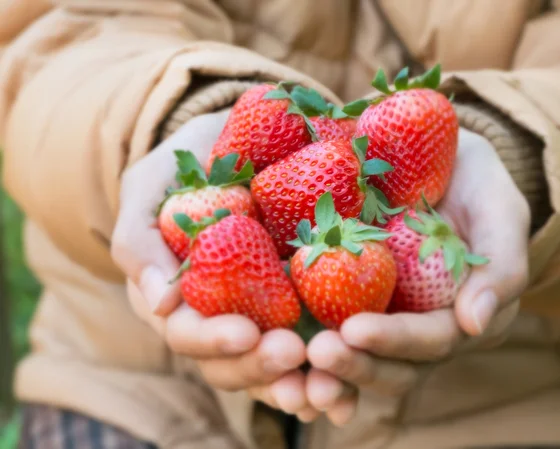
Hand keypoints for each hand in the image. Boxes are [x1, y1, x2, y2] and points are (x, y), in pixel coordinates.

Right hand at [111, 111, 317, 419]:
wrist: (239, 146)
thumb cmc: (186, 166)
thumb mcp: (151, 188)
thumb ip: (141, 241)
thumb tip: (162, 305)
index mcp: (177, 298)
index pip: (188, 333)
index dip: (213, 340)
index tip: (247, 332)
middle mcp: (218, 316)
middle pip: (232, 362)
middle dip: (260, 366)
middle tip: (295, 353)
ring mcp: (259, 313)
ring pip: (272, 365)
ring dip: (297, 383)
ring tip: (329, 387)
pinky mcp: (299, 303)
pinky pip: (312, 343)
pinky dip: (327, 369)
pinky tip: (348, 383)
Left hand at [305, 128, 530, 424]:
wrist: (433, 154)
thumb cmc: (473, 182)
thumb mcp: (500, 210)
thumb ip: (501, 265)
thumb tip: (476, 324)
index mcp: (454, 314)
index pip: (428, 342)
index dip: (395, 342)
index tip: (355, 331)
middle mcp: (411, 323)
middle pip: (385, 365)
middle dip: (351, 366)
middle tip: (315, 353)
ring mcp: (375, 309)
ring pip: (350, 355)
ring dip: (319, 366)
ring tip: (284, 353)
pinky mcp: (339, 289)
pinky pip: (315, 317)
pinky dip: (293, 332)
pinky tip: (261, 330)